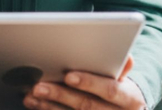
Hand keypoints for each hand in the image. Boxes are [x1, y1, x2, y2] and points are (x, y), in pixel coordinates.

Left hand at [24, 55, 145, 109]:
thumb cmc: (121, 89)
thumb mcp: (124, 79)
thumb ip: (120, 67)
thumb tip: (125, 56)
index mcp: (130, 98)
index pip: (110, 90)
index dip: (89, 82)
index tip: (68, 76)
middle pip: (87, 105)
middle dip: (61, 94)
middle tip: (39, 86)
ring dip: (49, 105)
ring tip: (31, 94)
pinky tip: (36, 104)